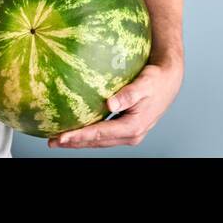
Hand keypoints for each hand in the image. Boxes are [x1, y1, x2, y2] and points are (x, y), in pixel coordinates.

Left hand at [49, 59, 182, 148]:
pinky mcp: (127, 128)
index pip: (100, 134)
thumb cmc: (157, 79)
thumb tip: (111, 103)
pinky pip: (104, 135)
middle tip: (53, 141)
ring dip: (80, 141)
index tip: (62, 137)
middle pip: (97, 143)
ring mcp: (129, 134)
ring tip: (60, 140)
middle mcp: (131, 135)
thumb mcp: (145, 84)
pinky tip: (78, 129)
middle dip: (75, 143)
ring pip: (100, 141)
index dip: (80, 137)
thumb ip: (128, 94)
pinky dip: (90, 135)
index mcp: (133, 127)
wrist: (170, 80)